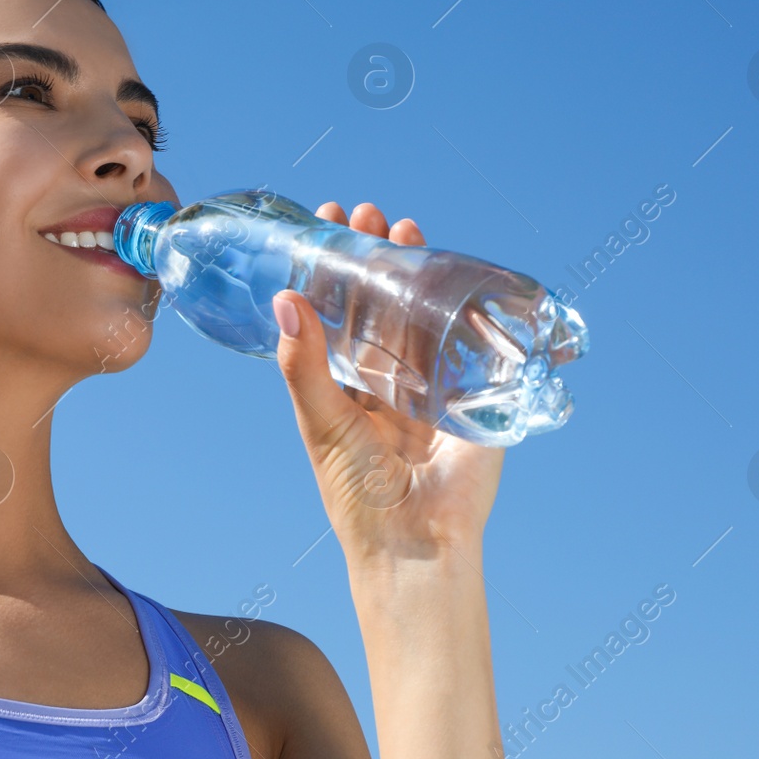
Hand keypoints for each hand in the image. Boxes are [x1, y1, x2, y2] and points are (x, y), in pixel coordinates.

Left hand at [271, 202, 504, 565]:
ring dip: (416, 269)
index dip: (333, 270)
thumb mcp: (322, 421)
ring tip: (403, 227)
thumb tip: (284, 300)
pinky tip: (458, 270)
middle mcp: (387, 379)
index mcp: (345, 385)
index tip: (328, 224)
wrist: (416, 543)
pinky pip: (472, 340)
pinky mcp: (474, 394)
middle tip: (367, 215)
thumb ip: (304, 364)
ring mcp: (432, 383)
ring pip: (424, 313)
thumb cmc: (357, 493)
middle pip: (381, 303)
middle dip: (376, 257)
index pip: (337, 313)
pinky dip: (467, 303)